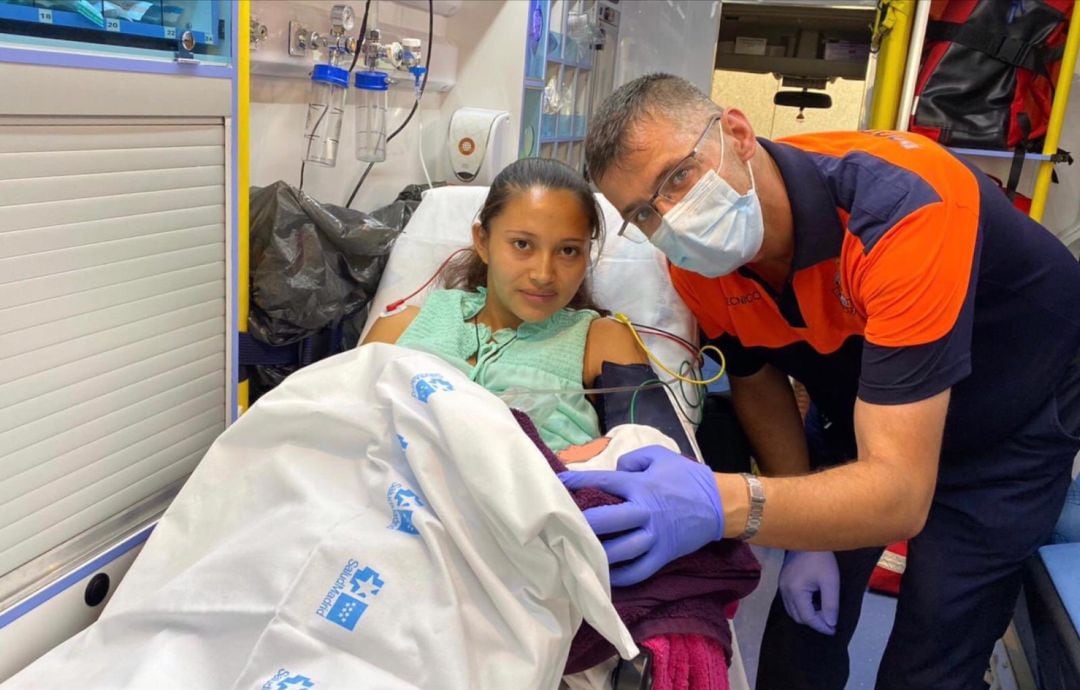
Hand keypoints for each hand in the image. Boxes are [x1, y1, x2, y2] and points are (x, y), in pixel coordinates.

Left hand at [558, 445, 724, 585]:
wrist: (720, 504)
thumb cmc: (686, 477)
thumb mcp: (659, 456)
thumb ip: (631, 460)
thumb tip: (612, 471)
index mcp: (640, 486)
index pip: (601, 482)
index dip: (576, 484)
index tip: (556, 486)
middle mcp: (644, 512)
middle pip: (605, 521)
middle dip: (581, 524)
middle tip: (560, 525)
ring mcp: (653, 538)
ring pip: (619, 551)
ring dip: (596, 553)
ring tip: (577, 553)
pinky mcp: (662, 556)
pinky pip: (637, 571)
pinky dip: (619, 577)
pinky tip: (603, 574)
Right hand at [778, 550, 839, 635]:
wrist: (808, 537)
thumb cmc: (821, 558)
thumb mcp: (830, 581)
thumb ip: (830, 604)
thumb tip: (830, 623)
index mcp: (795, 591)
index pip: (807, 617)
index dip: (821, 626)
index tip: (834, 630)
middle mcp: (784, 591)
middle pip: (798, 616)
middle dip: (814, 622)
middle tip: (830, 622)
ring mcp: (781, 586)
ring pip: (792, 611)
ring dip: (807, 615)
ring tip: (822, 612)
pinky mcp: (783, 581)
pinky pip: (790, 602)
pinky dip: (801, 607)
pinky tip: (813, 602)